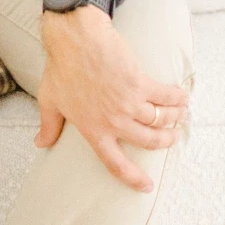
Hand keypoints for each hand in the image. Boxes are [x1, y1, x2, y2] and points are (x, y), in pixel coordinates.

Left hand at [35, 6, 188, 190]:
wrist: (76, 38)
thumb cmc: (61, 67)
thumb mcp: (50, 101)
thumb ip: (49, 126)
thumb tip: (41, 143)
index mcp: (94, 131)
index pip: (115, 164)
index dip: (133, 178)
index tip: (146, 186)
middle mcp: (114, 122)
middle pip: (148, 141)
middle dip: (164, 142)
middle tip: (171, 138)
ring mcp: (129, 103)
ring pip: (161, 119)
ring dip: (174, 119)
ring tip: (179, 116)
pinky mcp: (140, 83)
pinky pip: (166, 96)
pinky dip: (177, 98)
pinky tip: (183, 98)